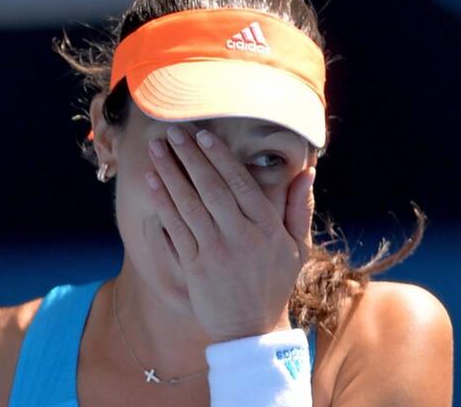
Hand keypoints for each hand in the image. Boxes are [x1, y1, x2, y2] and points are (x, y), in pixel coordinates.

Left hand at [145, 126, 315, 341]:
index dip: (219, 157)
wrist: (251, 329)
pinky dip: (163, 203)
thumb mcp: (297, 247)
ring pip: (189, 204)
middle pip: (211, 188)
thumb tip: (308, 171)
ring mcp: (215, 251)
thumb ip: (299, 207)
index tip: (203, 135)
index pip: (240, 183)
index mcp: (266, 227)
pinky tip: (152, 183)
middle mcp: (240, 236)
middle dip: (190, 157)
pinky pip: (175, 228)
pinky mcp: (194, 265)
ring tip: (156, 149)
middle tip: (173, 131)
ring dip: (170, 173)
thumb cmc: (273, 282)